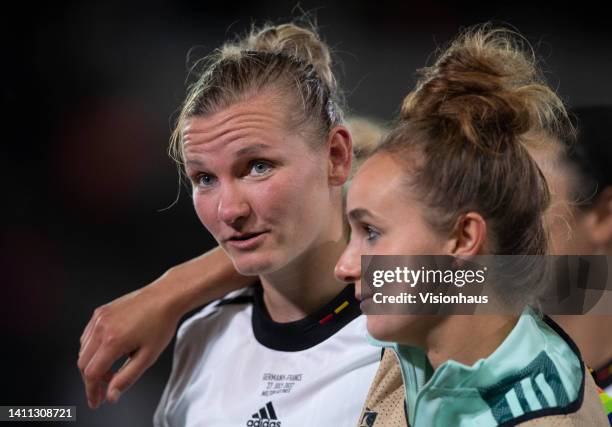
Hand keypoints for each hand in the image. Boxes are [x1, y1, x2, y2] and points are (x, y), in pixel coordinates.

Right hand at [77, 278, 180, 408]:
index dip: (92, 391)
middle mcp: (101, 327)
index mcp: (112, 340)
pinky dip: (92, 348)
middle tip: (106, 389)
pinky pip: (88, 335)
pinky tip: (108, 352)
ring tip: (112, 370)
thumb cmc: (161, 324)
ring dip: (92, 364)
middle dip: (92, 380)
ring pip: (84, 350)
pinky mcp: (101, 311)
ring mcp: (99, 317)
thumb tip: (111, 395)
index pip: (91, 373)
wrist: (165, 297)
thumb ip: (127, 378)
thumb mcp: (148, 356)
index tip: (97, 401)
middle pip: (83, 363)